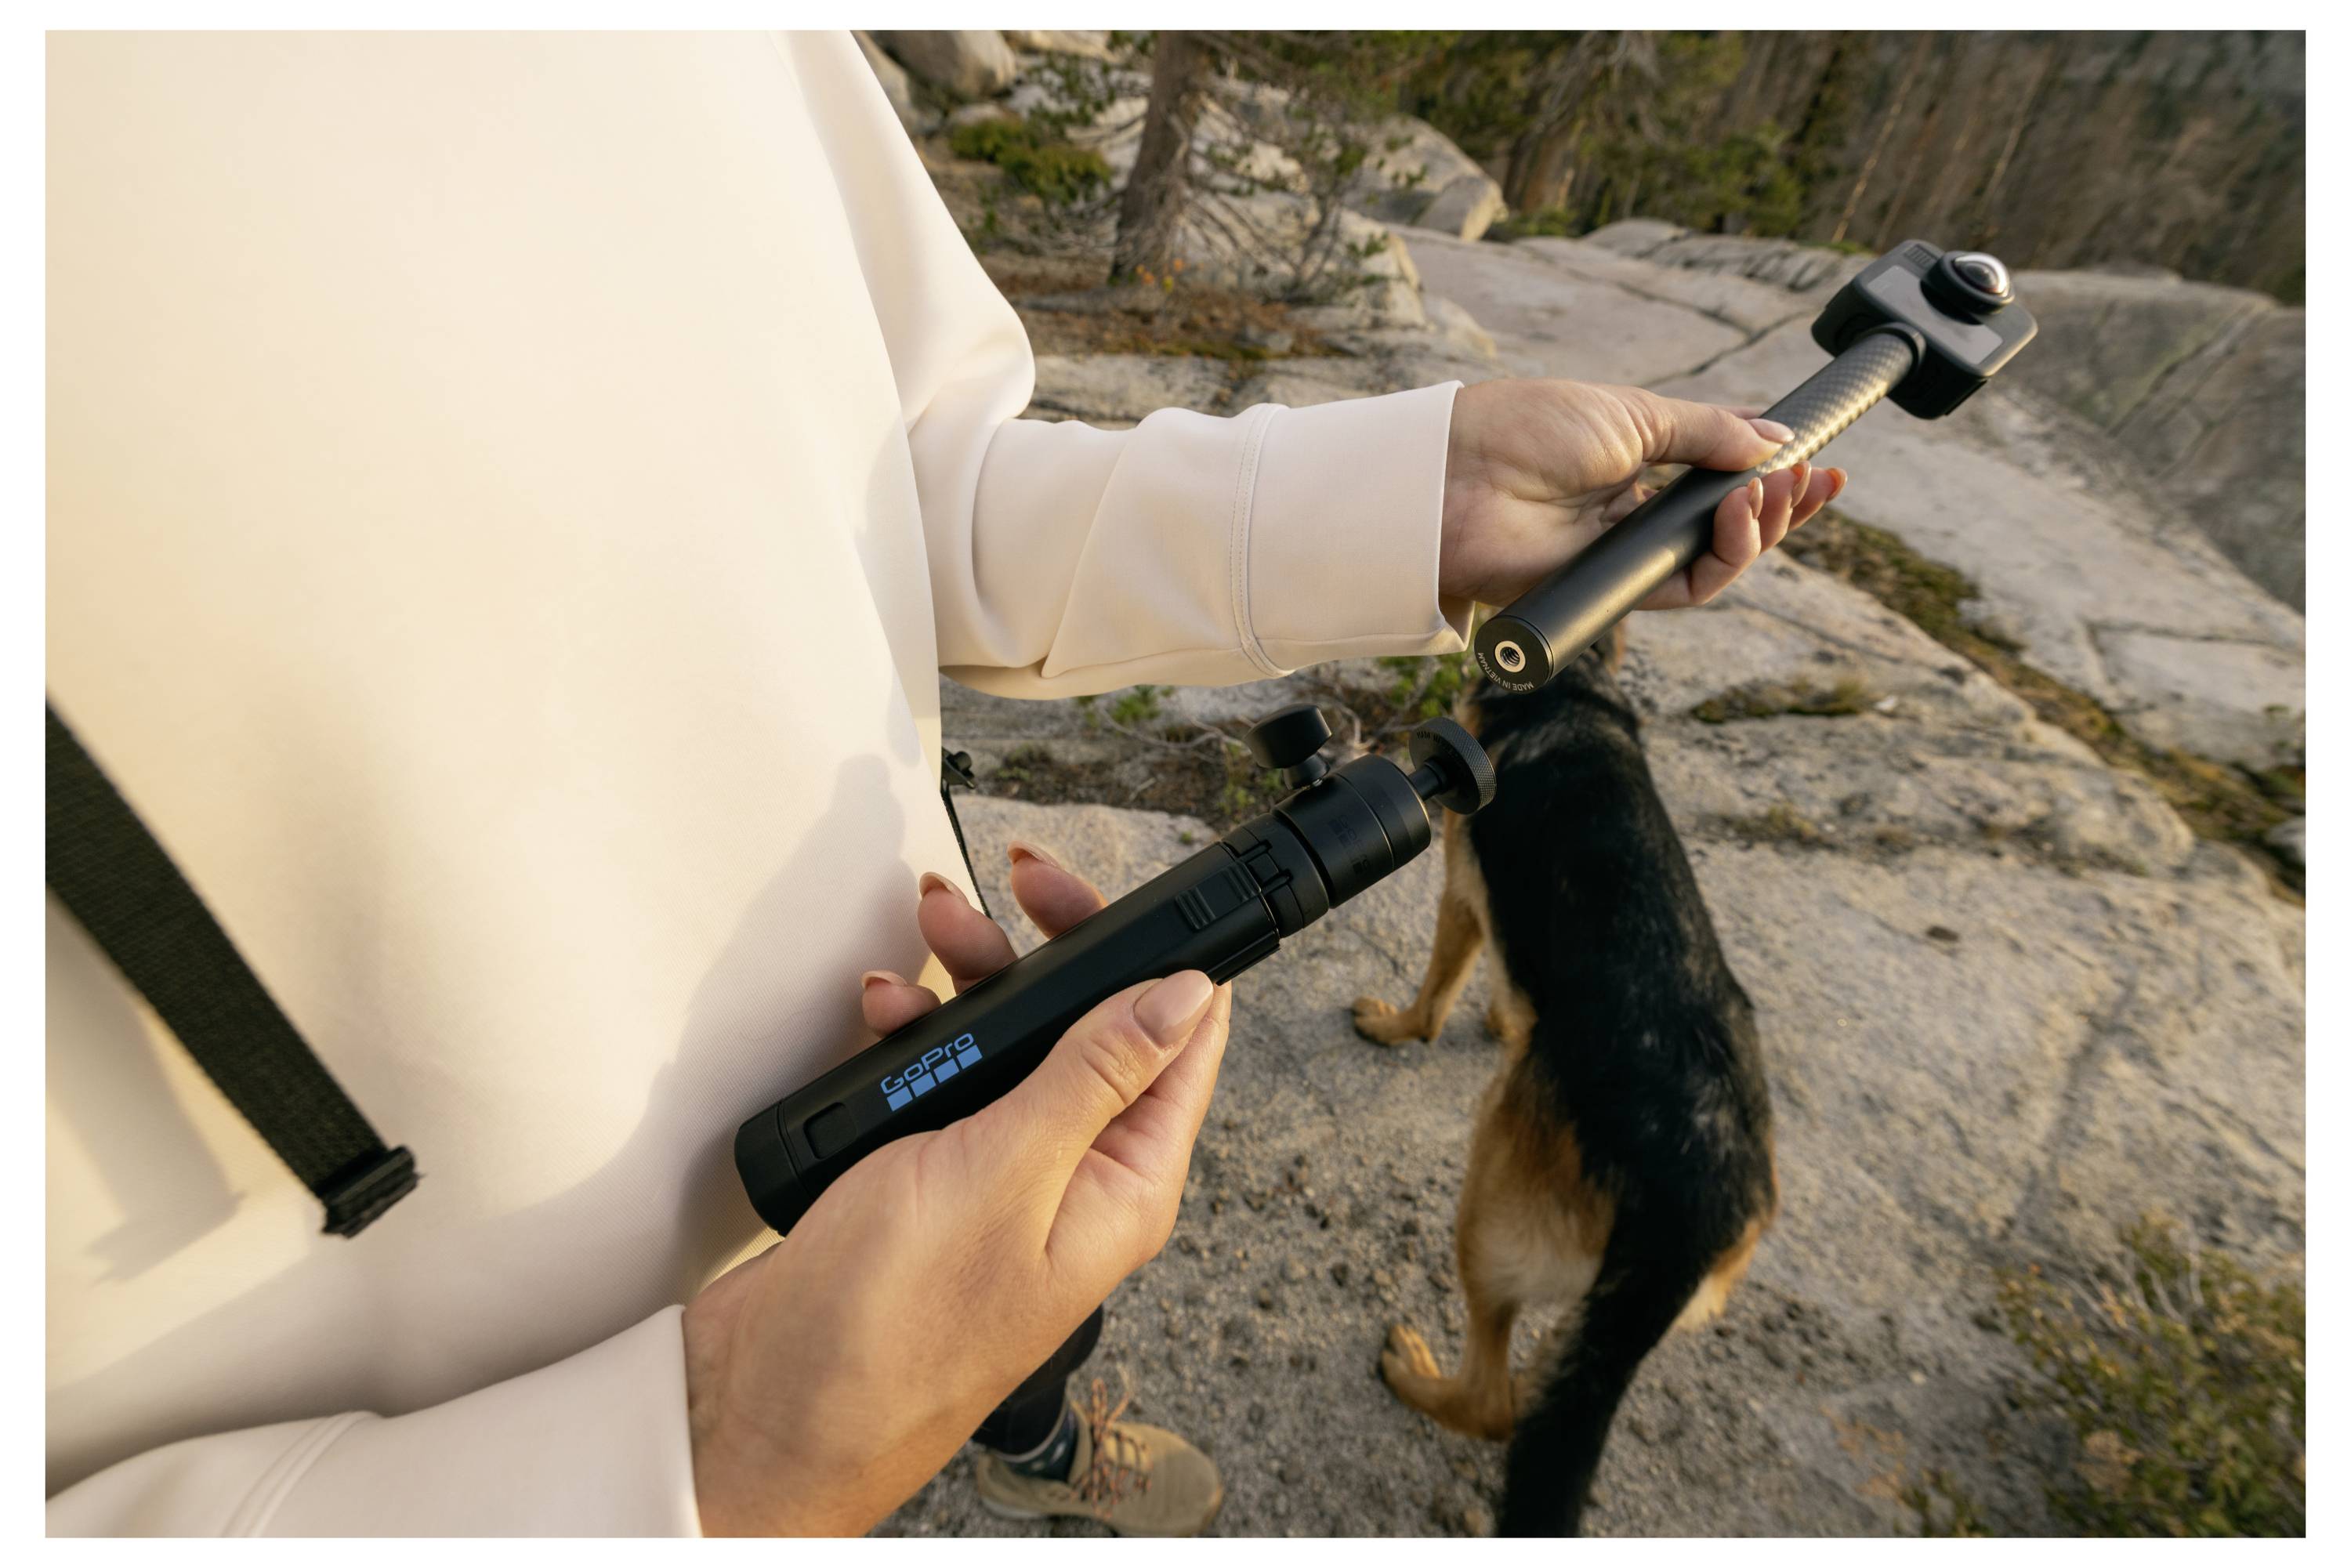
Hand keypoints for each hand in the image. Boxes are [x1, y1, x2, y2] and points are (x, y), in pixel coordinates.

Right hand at [682, 846, 1231, 1535]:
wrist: (766, 1408)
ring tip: (917, 940)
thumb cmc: (891, 1328)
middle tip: (992, 892)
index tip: (1082, 891)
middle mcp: (1076, 1178)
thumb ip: (1094, 1076)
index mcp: (1125, 1184)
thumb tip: (1186, 996)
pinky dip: (912, 1034)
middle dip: (1039, 948)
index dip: (1149, 951)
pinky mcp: (931, 1177)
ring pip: (1009, 1041)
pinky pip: (943, 1077)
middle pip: (1090, 1024)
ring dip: (966, 980)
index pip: (1180, 1040)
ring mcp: (1001, 1177)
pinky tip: (875, 1016)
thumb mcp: (1005, 1175)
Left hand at [1438, 377, 1846, 613]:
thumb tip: (1776, 441)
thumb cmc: (1527, 429)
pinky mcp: (1615, 588)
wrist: (1463, 477)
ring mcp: (1626, 549)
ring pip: (1718, 557)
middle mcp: (1636, 505)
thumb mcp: (1631, 412)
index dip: (1771, 469)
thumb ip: (1707, 432)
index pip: (1721, 469)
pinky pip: (1689, 587)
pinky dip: (1726, 557)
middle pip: (1729, 520)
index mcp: (1638, 456)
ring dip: (1762, 528)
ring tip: (1771, 494)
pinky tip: (1740, 518)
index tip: (1817, 457)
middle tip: (1811, 478)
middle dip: (1781, 502)